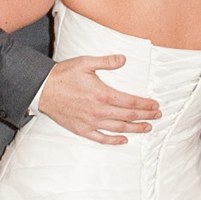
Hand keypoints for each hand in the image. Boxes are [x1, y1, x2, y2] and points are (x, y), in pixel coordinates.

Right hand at [36, 55, 160, 146]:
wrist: (43, 89)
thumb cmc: (64, 75)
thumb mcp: (86, 63)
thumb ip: (107, 61)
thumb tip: (124, 59)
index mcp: (103, 94)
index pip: (130, 102)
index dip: (145, 104)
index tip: (156, 105)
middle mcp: (99, 111)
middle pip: (128, 116)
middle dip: (145, 116)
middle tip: (157, 116)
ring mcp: (91, 122)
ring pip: (118, 128)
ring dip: (135, 128)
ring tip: (147, 127)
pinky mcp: (82, 129)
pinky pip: (101, 138)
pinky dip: (114, 140)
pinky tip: (124, 140)